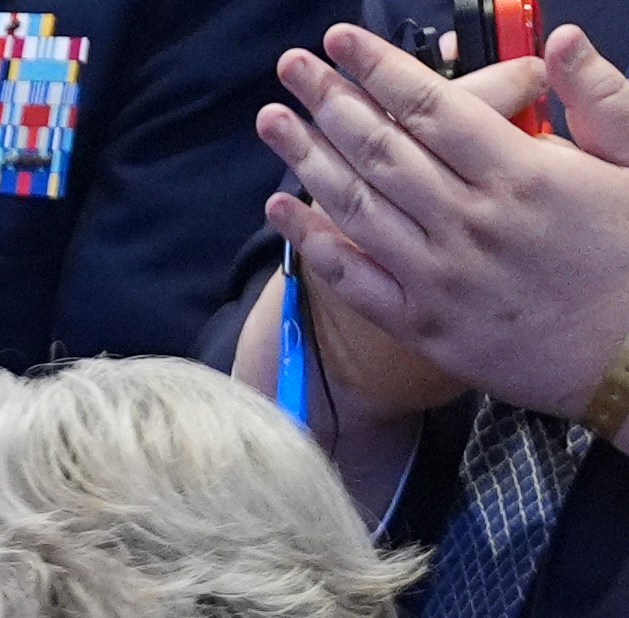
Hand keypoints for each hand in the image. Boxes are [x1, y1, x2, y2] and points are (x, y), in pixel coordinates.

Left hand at [257, 25, 628, 421]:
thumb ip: (601, 100)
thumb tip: (562, 42)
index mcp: (522, 175)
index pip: (433, 108)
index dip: (379, 69)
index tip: (341, 41)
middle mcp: (470, 222)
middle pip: (381, 149)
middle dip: (329, 100)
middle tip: (292, 65)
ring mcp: (439, 276)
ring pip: (356, 206)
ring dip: (305, 158)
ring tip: (272, 120)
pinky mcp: (423, 325)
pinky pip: (353, 279)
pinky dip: (311, 242)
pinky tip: (279, 210)